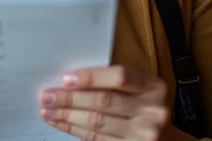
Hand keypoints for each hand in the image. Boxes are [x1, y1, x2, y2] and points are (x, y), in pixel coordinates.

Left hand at [38, 66, 169, 139]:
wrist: (165, 139)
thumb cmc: (143, 108)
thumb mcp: (139, 90)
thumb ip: (113, 83)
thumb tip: (70, 81)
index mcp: (154, 87)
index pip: (120, 77)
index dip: (91, 77)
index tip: (66, 78)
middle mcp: (153, 111)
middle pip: (104, 102)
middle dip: (70, 99)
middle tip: (46, 96)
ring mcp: (144, 135)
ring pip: (97, 123)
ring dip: (67, 116)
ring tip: (47, 110)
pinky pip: (96, 139)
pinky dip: (74, 130)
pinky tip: (61, 124)